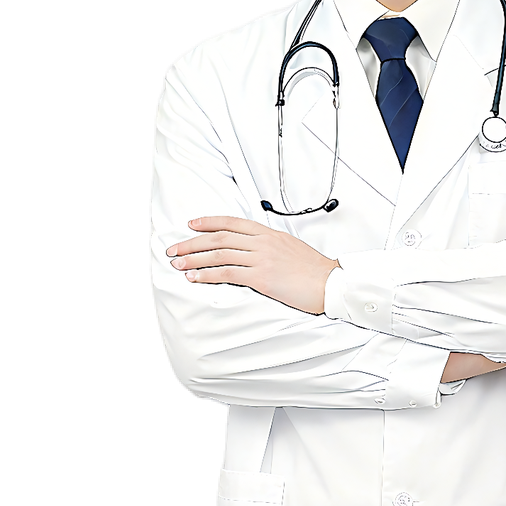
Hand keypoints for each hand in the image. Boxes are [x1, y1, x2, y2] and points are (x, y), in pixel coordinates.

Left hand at [165, 216, 338, 314]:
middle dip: (192, 243)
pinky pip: (228, 273)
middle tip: (174, 249)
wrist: (330, 283)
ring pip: (219, 255)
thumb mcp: (290, 248)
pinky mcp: (262, 278)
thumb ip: (270, 246)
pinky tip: (195, 277)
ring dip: (194, 259)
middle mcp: (262, 243)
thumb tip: (253, 251)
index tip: (192, 225)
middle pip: (219, 238)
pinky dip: (208, 275)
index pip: (232, 223)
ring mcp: (261, 259)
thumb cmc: (314, 271)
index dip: (209, 222)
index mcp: (269, 233)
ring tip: (178, 264)